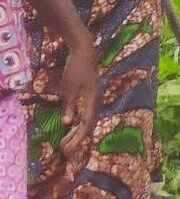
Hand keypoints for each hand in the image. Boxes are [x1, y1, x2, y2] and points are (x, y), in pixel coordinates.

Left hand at [59, 32, 98, 157]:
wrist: (84, 49)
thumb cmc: (75, 66)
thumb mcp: (68, 86)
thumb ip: (68, 105)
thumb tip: (67, 123)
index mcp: (93, 99)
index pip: (87, 123)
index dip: (78, 137)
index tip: (68, 147)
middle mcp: (96, 100)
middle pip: (88, 124)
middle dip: (77, 138)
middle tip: (65, 149)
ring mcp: (94, 97)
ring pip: (88, 119)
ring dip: (77, 131)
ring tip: (66, 141)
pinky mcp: (90, 94)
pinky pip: (86, 113)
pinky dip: (78, 122)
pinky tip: (71, 126)